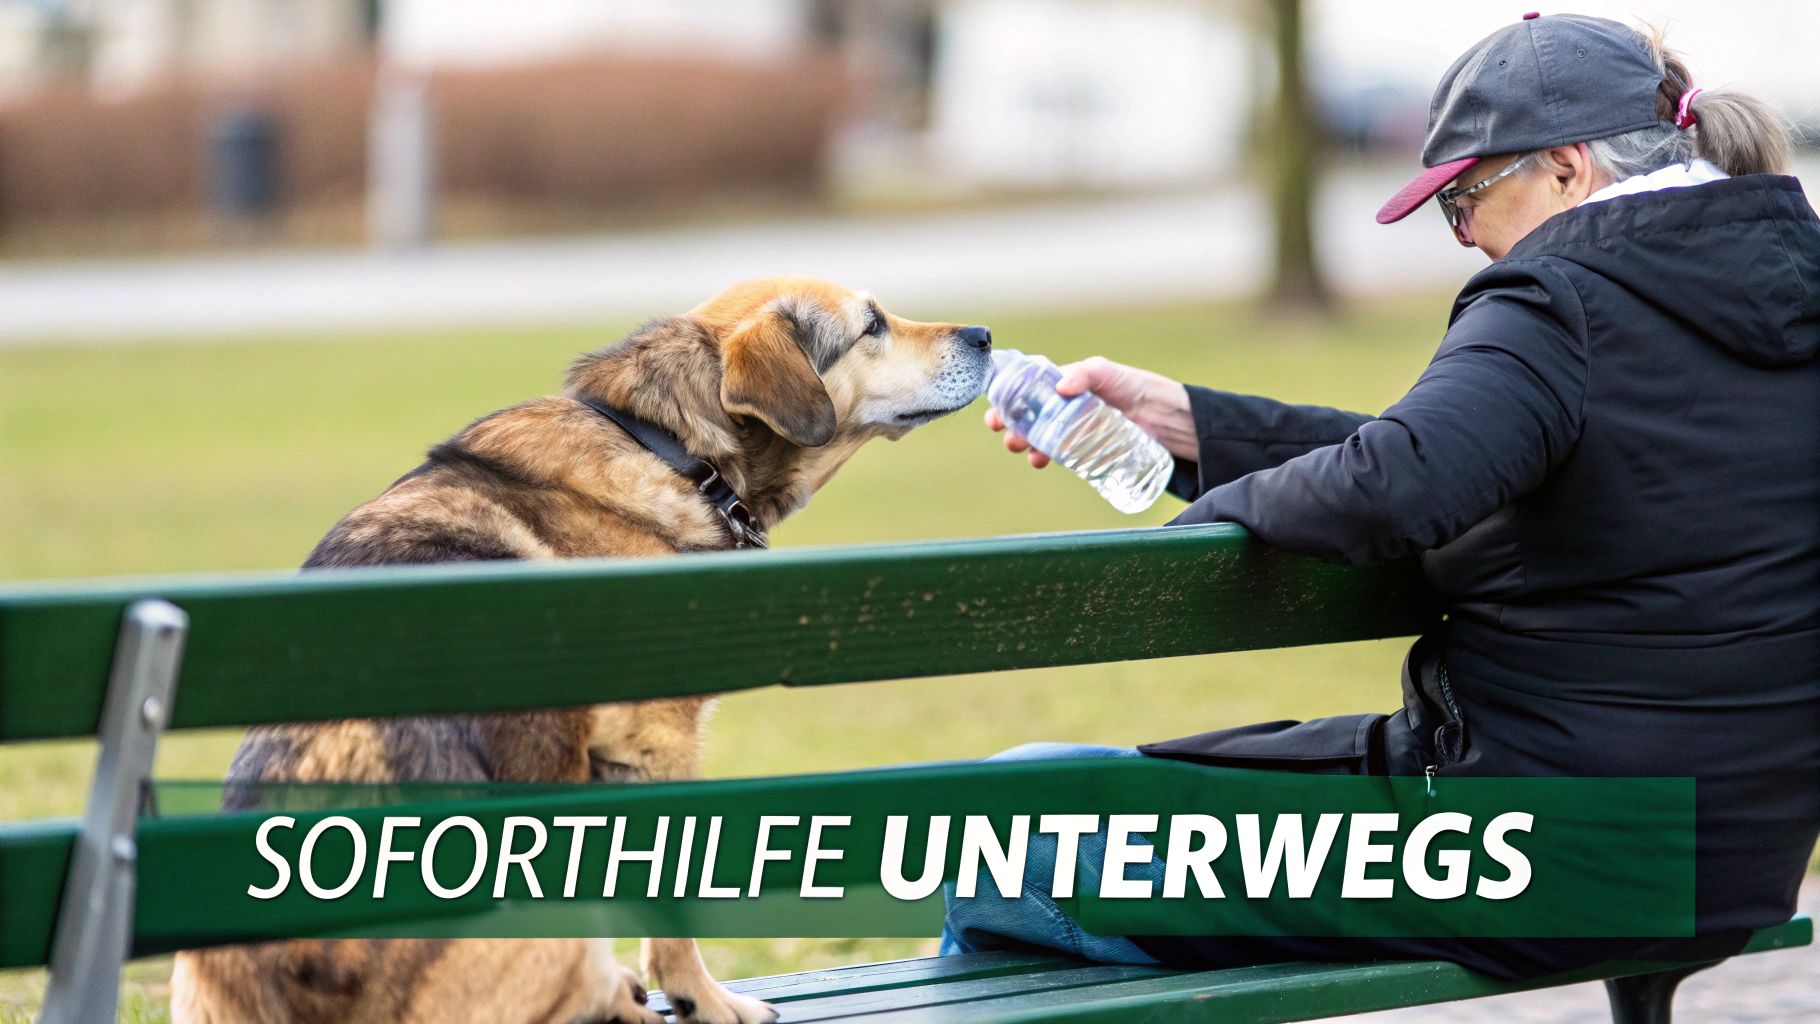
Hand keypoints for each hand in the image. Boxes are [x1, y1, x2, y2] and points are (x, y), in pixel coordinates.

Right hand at [983, 356, 1194, 468]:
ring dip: (1026, 446)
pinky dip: (1045, 458)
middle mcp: (1062, 409)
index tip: (995, 415)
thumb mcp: (1106, 372)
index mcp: (1061, 387)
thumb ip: (1086, 374)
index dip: (1007, 403)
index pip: (1026, 393)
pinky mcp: (1084, 450)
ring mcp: (1072, 431)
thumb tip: (1062, 387)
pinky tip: (1041, 461)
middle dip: (1013, 429)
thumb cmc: (1132, 385)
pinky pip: (1058, 456)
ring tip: (1027, 452)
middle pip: (1028, 420)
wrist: (1162, 415)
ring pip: (1040, 439)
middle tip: (1009, 437)